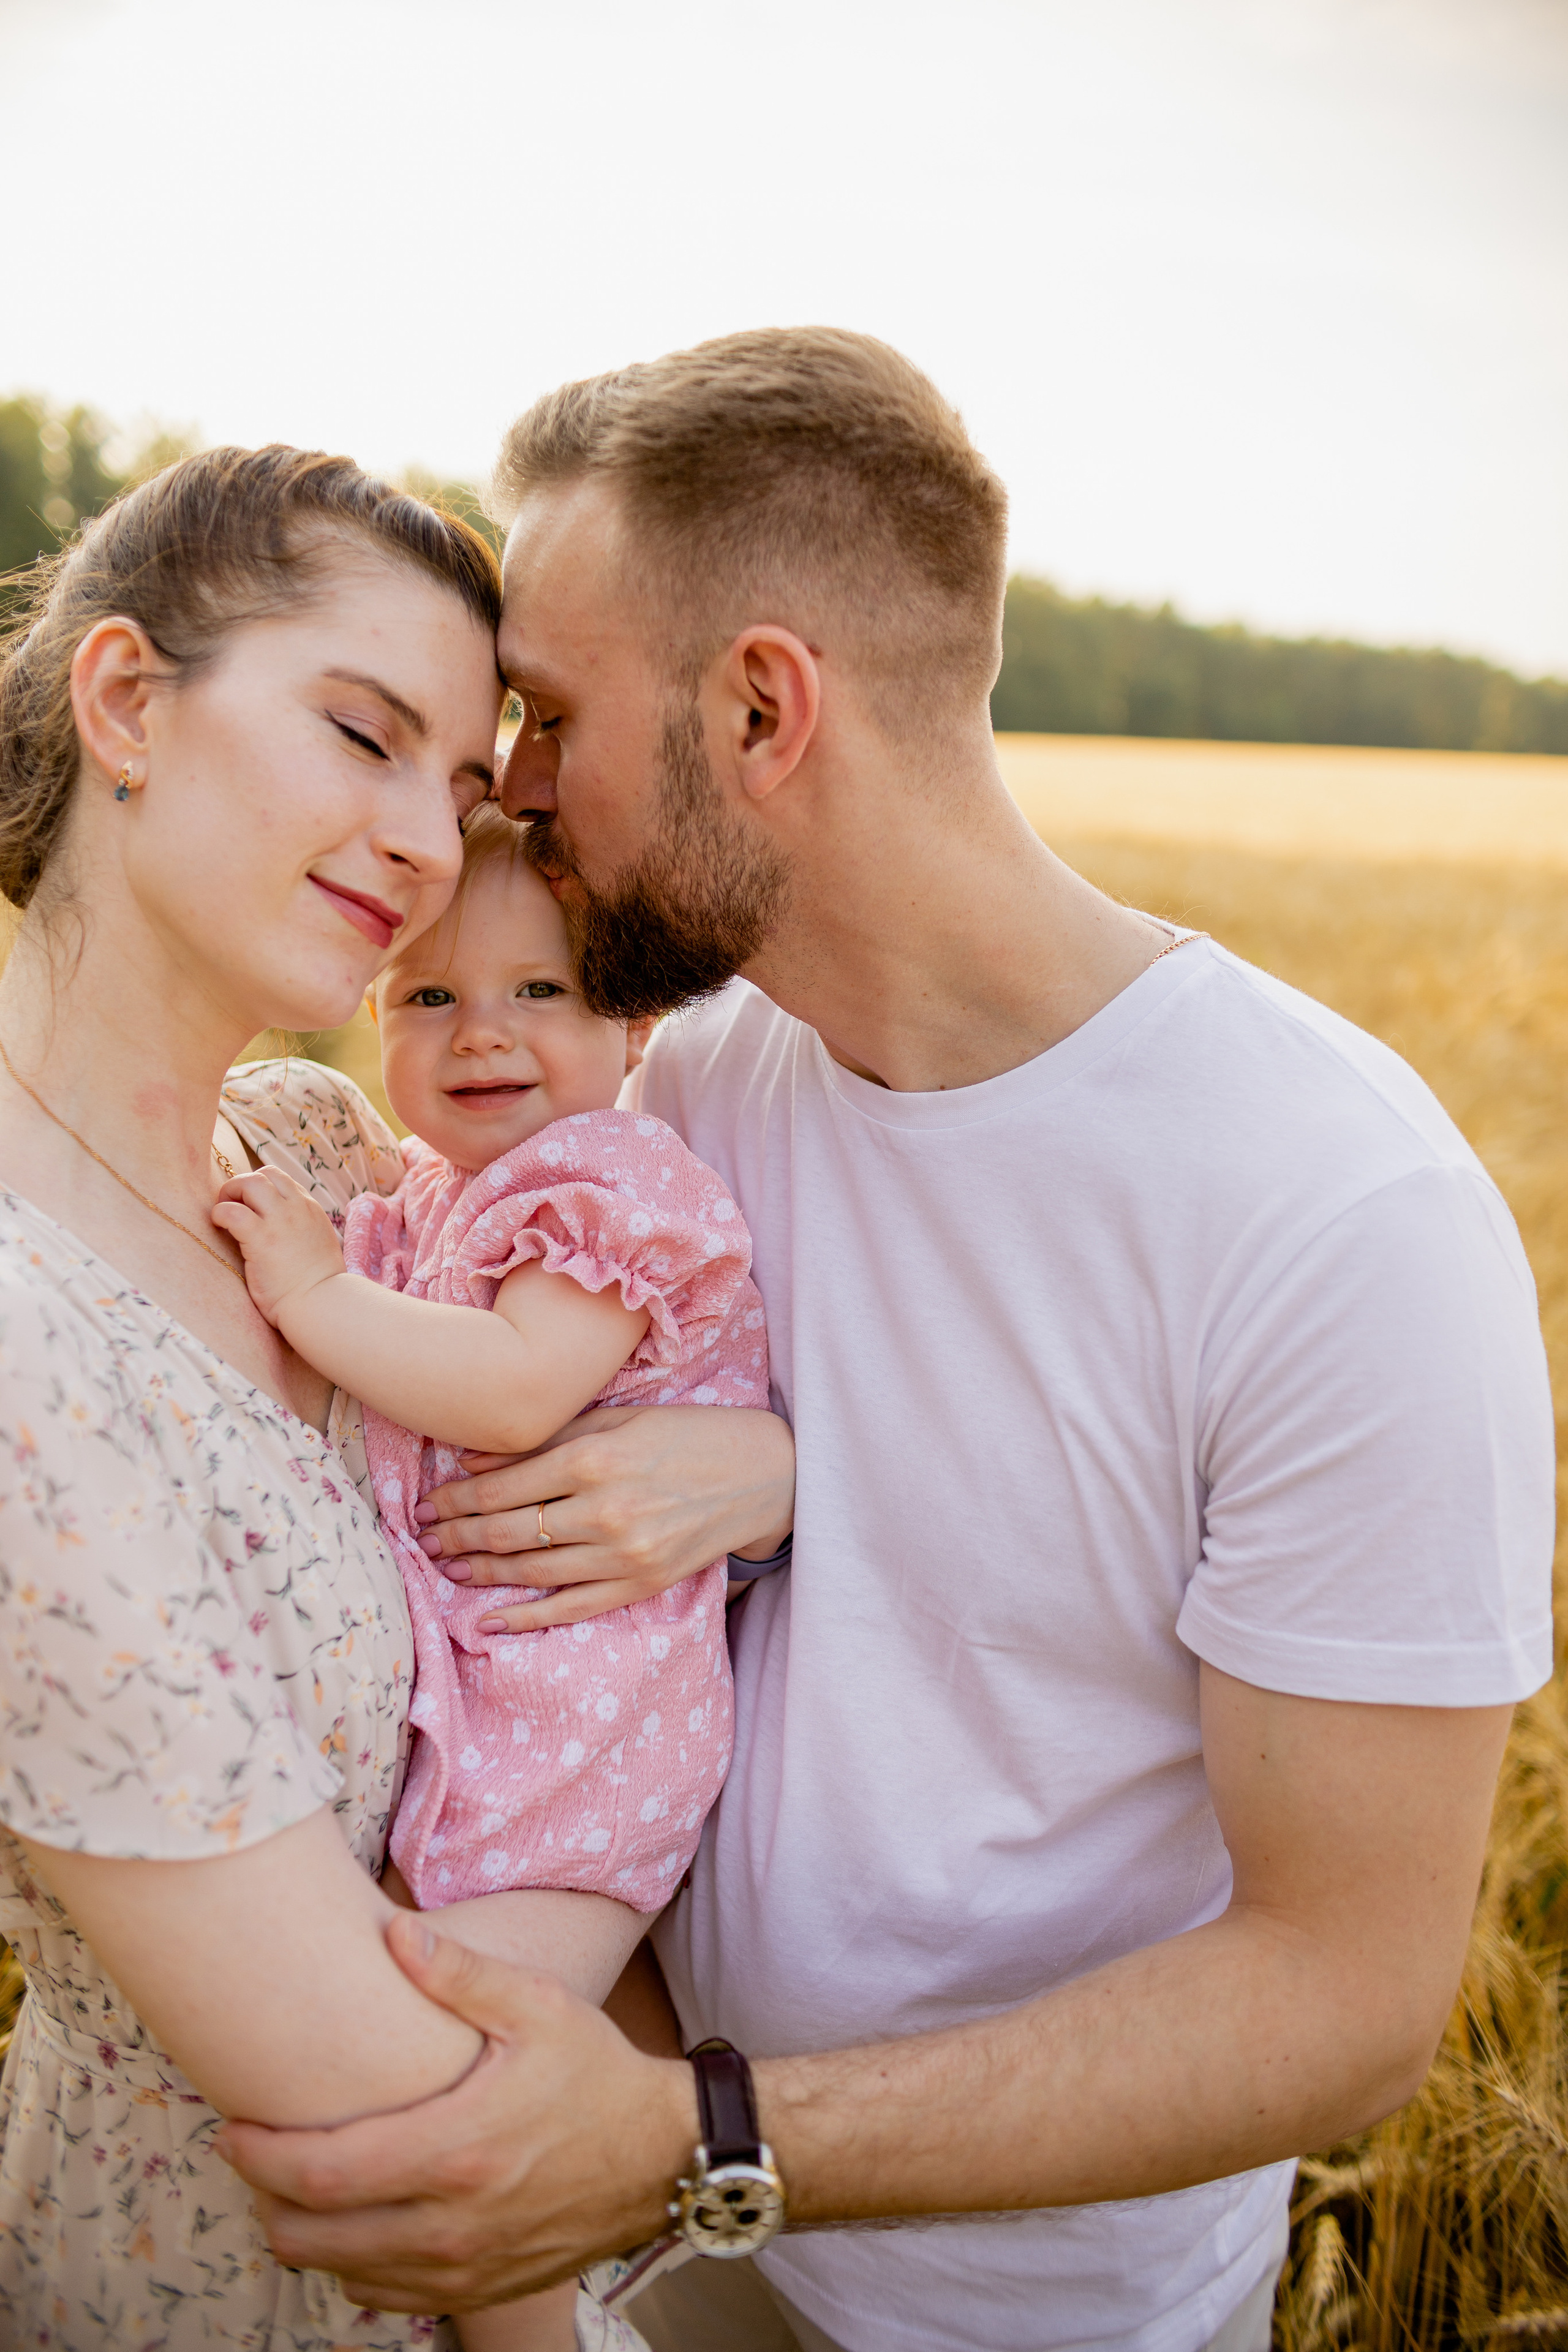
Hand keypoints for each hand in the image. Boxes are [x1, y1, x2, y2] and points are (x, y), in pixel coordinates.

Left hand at [211, 1167, 345, 1324]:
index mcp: (310, 1209)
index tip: (250, 1206)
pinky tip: (219, 1226)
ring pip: (250, 1182)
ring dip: (231, 1192)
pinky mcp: (260, 1239)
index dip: (261, 1187)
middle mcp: (297, 1208)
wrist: (319, 1303)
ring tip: (224, 1214)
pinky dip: (220, 1213)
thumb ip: (304, 1227)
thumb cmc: (318, 1284)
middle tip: (233, 1205)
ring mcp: (279, 1221)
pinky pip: (232, 1212)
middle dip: (243, 1184)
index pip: (282, 1179)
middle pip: (265, 1174)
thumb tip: (286, 1227)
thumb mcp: (319, 1243)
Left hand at [215, 1911, 696, 2313]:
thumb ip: (460, 1973)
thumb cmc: (596, 2073)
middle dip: (265, 2202)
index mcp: (455, 2150)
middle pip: (315, 2237)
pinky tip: (354, 2226)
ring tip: (294, 2187)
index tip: (231, 2128)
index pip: (322, 2172)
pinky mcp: (482, 2289)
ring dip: (305, 2236)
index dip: (261, 2156)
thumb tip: (392, 1935)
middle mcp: (451, 2223)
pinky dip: (353, 2269)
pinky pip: (388, 2297)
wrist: (663, 2155)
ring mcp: (465, 2267)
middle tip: (251, 2157)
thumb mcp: (538, 2006)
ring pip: (344, 2274)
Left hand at [413, 1401, 794, 1630]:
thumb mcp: (618, 1418)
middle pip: (509, 1530)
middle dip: (458, 1534)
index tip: (429, 1502)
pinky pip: (571, 1608)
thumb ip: (549, 1439)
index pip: (504, 1486)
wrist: (761, 1473)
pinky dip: (526, 1616)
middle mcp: (604, 1510)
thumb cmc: (686, 1434)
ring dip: (480, 1572)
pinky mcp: (641, 1584)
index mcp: (595, 1458)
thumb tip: (474, 1462)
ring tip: (446, 1567)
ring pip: (531, 1570)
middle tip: (424, 1537)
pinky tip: (490, 1618)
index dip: (457, 1498)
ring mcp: (623, 1553)